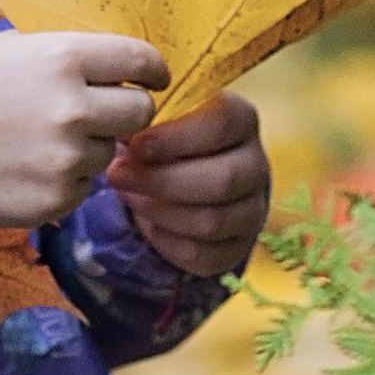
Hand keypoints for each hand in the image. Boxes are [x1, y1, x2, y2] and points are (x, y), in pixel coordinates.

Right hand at [0, 31, 168, 230]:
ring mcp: (65, 160)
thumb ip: (66, 55)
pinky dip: (65, 179)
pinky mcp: (56, 200)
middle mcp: (72, 108)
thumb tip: (116, 63)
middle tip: (98, 113)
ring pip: (108, 152)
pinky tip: (25, 166)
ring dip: (87, 146)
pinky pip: (84, 187)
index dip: (153, 70)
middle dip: (125, 112)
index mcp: (62, 58)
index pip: (141, 60)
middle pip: (141, 114)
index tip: (154, 78)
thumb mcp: (10, 48)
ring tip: (36, 139)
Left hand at [108, 91, 269, 277]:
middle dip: (161, 181)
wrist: (192, 181)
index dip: (176, 137)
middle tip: (118, 175)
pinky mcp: (238, 247)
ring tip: (129, 195)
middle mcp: (256, 165)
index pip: (223, 123)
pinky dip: (167, 241)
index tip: (136, 145)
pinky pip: (202, 254)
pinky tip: (148, 223)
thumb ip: (147, 122)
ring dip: (159, 211)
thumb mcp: (164, 121)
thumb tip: (121, 132)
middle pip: (221, 180)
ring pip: (210, 221)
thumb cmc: (172, 141)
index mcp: (242, 120)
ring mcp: (252, 210)